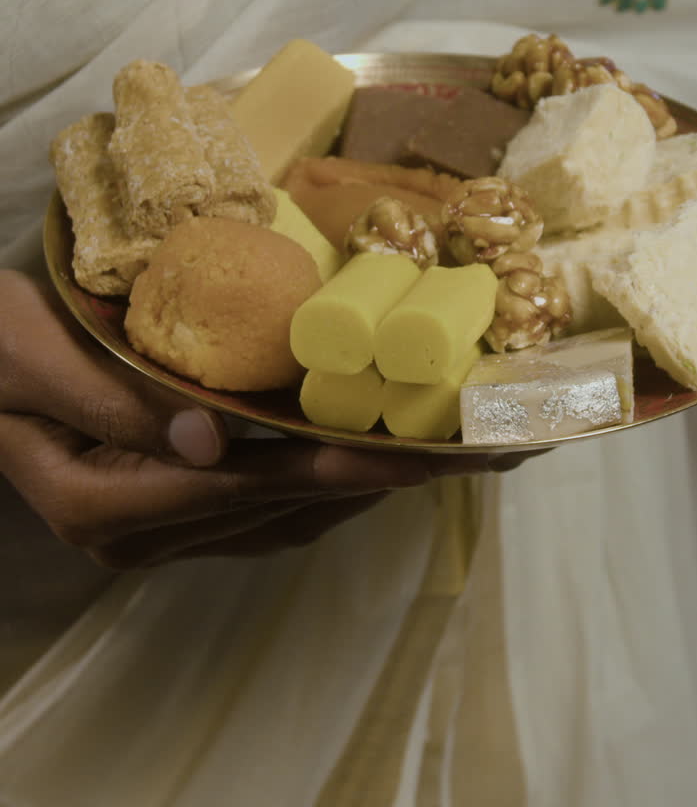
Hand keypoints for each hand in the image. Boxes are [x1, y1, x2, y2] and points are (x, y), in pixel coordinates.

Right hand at [0, 272, 521, 569]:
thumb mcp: (31, 356)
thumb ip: (111, 400)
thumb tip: (209, 438)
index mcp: (100, 504)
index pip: (239, 489)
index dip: (328, 468)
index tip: (404, 448)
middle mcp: (134, 534)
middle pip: (276, 510)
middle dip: (373, 480)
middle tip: (458, 451)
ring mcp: (152, 530)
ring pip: (279, 520)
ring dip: (361, 487)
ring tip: (439, 455)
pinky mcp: (166, 509)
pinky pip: (261, 511)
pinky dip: (322, 487)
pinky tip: (367, 458)